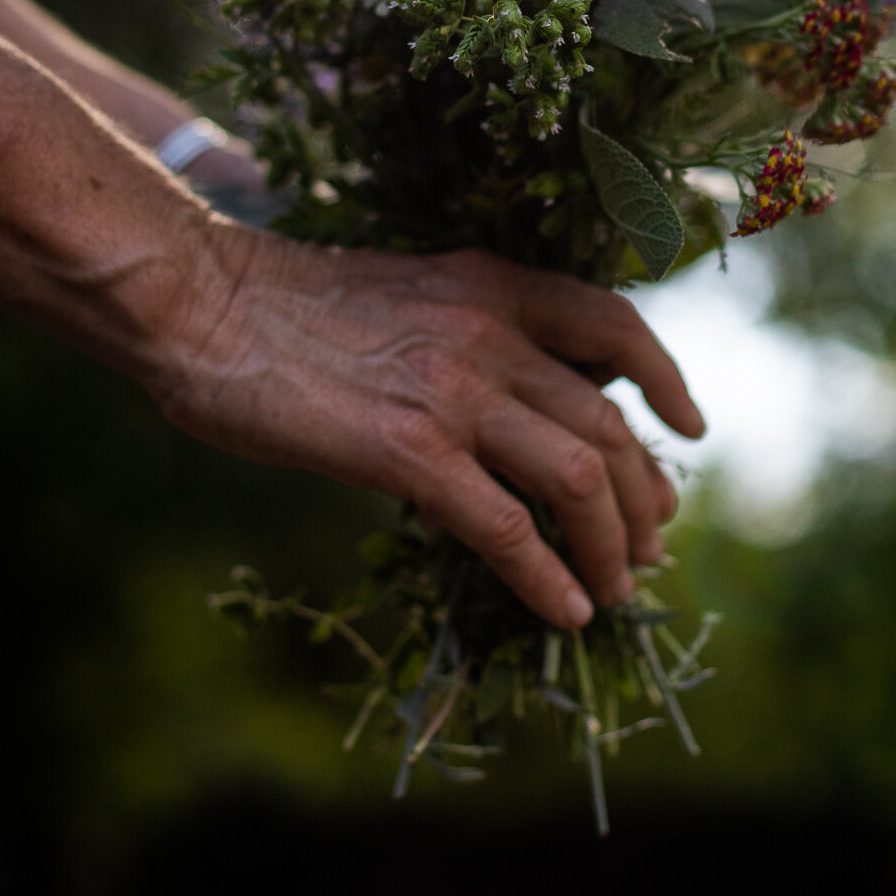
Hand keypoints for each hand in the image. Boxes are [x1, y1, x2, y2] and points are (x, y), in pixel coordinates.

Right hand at [154, 228, 704, 628]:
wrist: (203, 304)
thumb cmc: (289, 307)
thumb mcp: (413, 292)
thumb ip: (479, 334)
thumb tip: (539, 402)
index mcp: (494, 283)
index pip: (618, 327)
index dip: (668, 381)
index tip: (692, 431)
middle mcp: (490, 331)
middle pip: (607, 422)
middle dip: (643, 494)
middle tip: (650, 544)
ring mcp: (452, 390)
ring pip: (575, 476)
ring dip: (611, 543)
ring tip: (617, 589)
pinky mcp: (405, 450)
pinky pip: (505, 526)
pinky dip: (546, 577)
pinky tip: (562, 612)